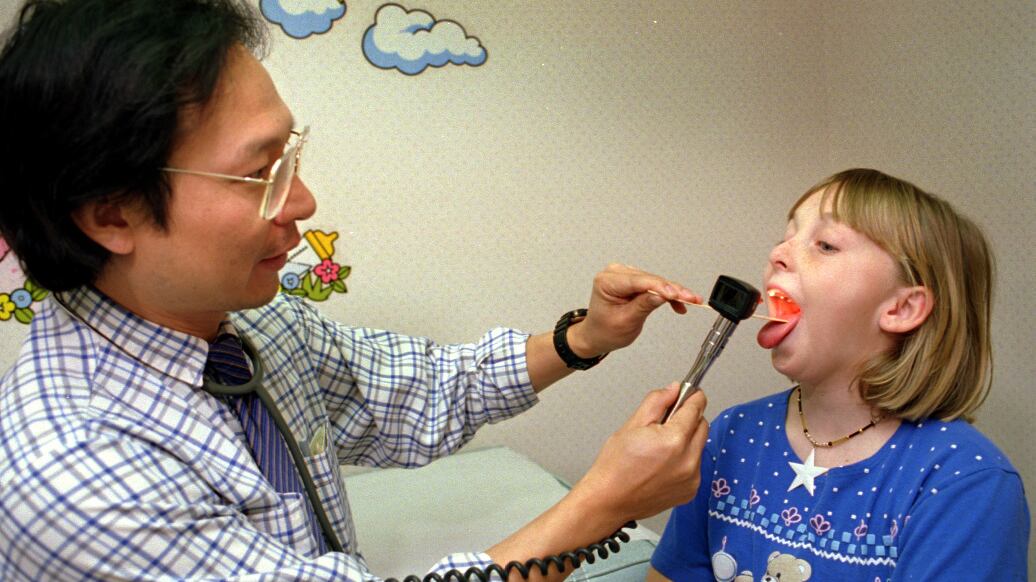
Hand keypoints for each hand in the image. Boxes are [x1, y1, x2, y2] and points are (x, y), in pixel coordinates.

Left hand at [568, 264, 700, 356]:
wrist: (597, 334)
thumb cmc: (605, 330)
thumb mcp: (626, 321)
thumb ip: (644, 306)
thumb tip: (662, 295)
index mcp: (607, 282)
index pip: (638, 281)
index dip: (660, 287)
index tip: (676, 294)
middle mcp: (615, 273)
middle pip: (649, 279)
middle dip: (672, 290)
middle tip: (692, 299)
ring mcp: (624, 275)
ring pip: (655, 281)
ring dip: (672, 292)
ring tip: (690, 302)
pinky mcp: (633, 280)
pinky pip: (653, 284)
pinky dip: (666, 294)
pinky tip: (678, 303)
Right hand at [569, 384, 708, 523]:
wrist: (608, 501)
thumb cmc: (615, 467)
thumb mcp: (631, 425)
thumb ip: (656, 402)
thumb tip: (674, 389)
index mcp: (674, 440)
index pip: (696, 408)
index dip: (692, 396)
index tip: (689, 393)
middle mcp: (688, 461)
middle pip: (702, 426)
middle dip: (688, 419)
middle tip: (665, 423)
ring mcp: (692, 478)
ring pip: (699, 446)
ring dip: (687, 441)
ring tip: (659, 449)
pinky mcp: (690, 491)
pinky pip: (695, 465)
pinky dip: (684, 460)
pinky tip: (662, 465)